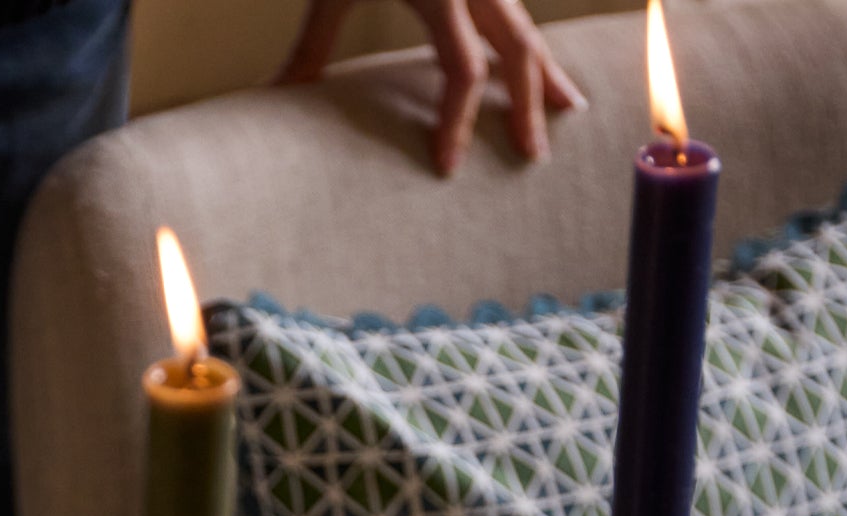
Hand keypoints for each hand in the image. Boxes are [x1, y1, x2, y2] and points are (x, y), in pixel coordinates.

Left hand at [275, 0, 584, 173]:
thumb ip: (313, 44)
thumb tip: (276, 97)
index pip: (463, 69)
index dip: (458, 121)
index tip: (449, 168)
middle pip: (517, 49)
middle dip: (528, 104)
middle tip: (535, 157)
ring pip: (529, 26)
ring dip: (548, 71)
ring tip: (571, 109)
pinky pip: (519, 12)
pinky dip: (534, 44)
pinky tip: (546, 70)